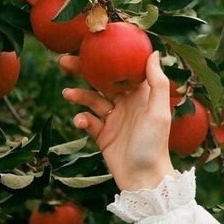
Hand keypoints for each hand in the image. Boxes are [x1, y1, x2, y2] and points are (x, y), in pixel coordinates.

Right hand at [61, 51, 174, 190]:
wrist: (144, 179)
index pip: (123, 69)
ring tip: (67, 93)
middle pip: (102, 81)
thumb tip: (153, 52)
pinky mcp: (103, 135)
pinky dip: (82, 119)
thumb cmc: (154, 145)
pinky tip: (80, 122)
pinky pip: (88, 121)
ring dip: (79, 95)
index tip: (91, 44)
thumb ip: (156, 83)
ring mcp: (114, 120)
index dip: (108, 57)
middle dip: (84, 71)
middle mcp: (127, 104)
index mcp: (141, 95)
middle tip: (64, 60)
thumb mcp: (159, 112)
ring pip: (92, 100)